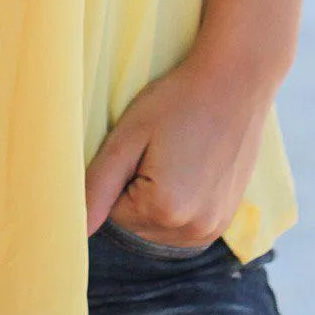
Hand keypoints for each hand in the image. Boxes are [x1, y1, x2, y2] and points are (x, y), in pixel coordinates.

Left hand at [83, 50, 274, 245]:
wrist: (234, 84)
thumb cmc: (177, 101)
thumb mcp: (128, 136)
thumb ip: (98, 185)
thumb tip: (79, 228)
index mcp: (165, 210)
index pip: (114, 212)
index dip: (121, 175)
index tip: (142, 145)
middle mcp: (193, 231)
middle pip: (138, 223)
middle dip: (138, 189)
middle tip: (160, 147)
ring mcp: (213, 229)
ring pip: (159, 226)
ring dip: (159, 198)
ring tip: (177, 155)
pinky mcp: (225, 221)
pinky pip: (184, 225)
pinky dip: (180, 202)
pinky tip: (191, 167)